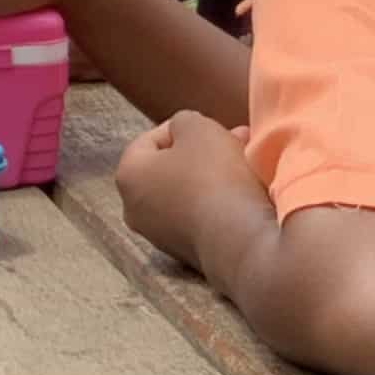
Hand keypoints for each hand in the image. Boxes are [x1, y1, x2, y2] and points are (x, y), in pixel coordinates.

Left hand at [114, 109, 272, 275]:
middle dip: (204, 149)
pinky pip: (200, 215)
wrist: (239, 240)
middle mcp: (135, 209)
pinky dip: (218, 200)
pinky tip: (246, 191)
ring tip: (246, 160)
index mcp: (128, 176)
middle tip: (236, 139)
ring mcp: (160, 235)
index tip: (211, 126)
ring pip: (188, 191)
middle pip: (170, 167)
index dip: (182, 127)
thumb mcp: (199, 128)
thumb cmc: (213, 177)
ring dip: (214, 173)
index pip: (149, 140)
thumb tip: (184, 131)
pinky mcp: (187, 253)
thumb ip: (184, 121)